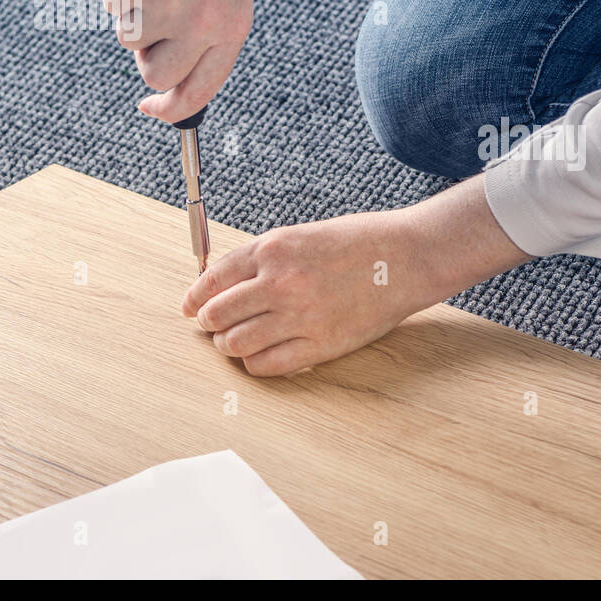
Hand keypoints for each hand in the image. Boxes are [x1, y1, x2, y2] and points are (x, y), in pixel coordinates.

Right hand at [102, 0, 251, 122]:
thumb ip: (204, 40)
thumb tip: (166, 88)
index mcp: (233, 28)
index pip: (201, 89)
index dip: (172, 108)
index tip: (150, 108)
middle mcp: (204, 23)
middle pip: (158, 75)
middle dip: (149, 54)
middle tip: (158, 15)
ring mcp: (169, 5)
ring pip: (129, 43)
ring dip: (134, 16)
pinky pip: (112, 9)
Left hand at [182, 175, 531, 375]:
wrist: (409, 257)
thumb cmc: (360, 242)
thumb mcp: (304, 235)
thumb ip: (265, 258)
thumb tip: (225, 284)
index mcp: (274, 248)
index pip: (213, 278)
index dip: (195, 296)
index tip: (191, 307)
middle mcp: (280, 282)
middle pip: (217, 314)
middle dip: (209, 322)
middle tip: (213, 327)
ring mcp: (300, 316)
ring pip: (235, 343)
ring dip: (229, 345)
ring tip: (236, 342)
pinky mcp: (321, 345)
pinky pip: (267, 365)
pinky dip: (255, 363)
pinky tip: (261, 355)